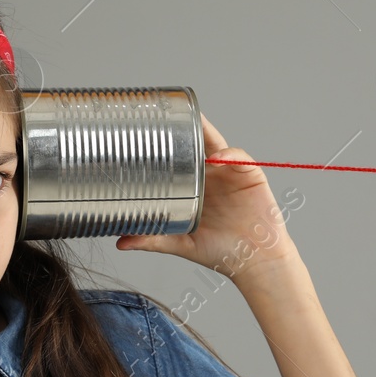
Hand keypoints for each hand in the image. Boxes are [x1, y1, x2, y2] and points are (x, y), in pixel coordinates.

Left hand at [115, 111, 295, 277]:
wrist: (254, 261)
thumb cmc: (220, 251)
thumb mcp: (180, 243)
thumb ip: (153, 239)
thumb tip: (121, 242)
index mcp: (194, 186)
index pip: (177, 157)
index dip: (165, 143)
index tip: (146, 130)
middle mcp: (211, 175)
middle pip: (196, 143)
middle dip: (184, 127)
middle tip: (169, 115)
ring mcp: (230, 173)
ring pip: (217, 144)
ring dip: (206, 133)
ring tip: (193, 126)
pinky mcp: (251, 176)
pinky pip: (239, 158)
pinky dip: (230, 155)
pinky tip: (221, 160)